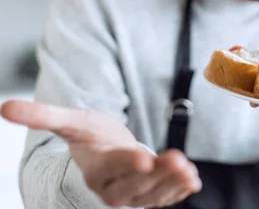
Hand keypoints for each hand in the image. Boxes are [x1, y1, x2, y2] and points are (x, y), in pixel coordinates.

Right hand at [0, 100, 200, 207]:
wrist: (103, 153)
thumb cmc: (89, 135)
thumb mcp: (70, 121)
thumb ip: (43, 116)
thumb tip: (4, 106)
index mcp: (96, 167)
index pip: (112, 167)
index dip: (128, 163)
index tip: (145, 157)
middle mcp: (113, 185)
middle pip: (136, 185)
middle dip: (158, 175)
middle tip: (178, 161)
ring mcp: (133, 193)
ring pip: (153, 195)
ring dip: (173, 184)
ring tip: (190, 171)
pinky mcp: (148, 195)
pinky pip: (163, 198)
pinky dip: (178, 192)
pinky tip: (193, 181)